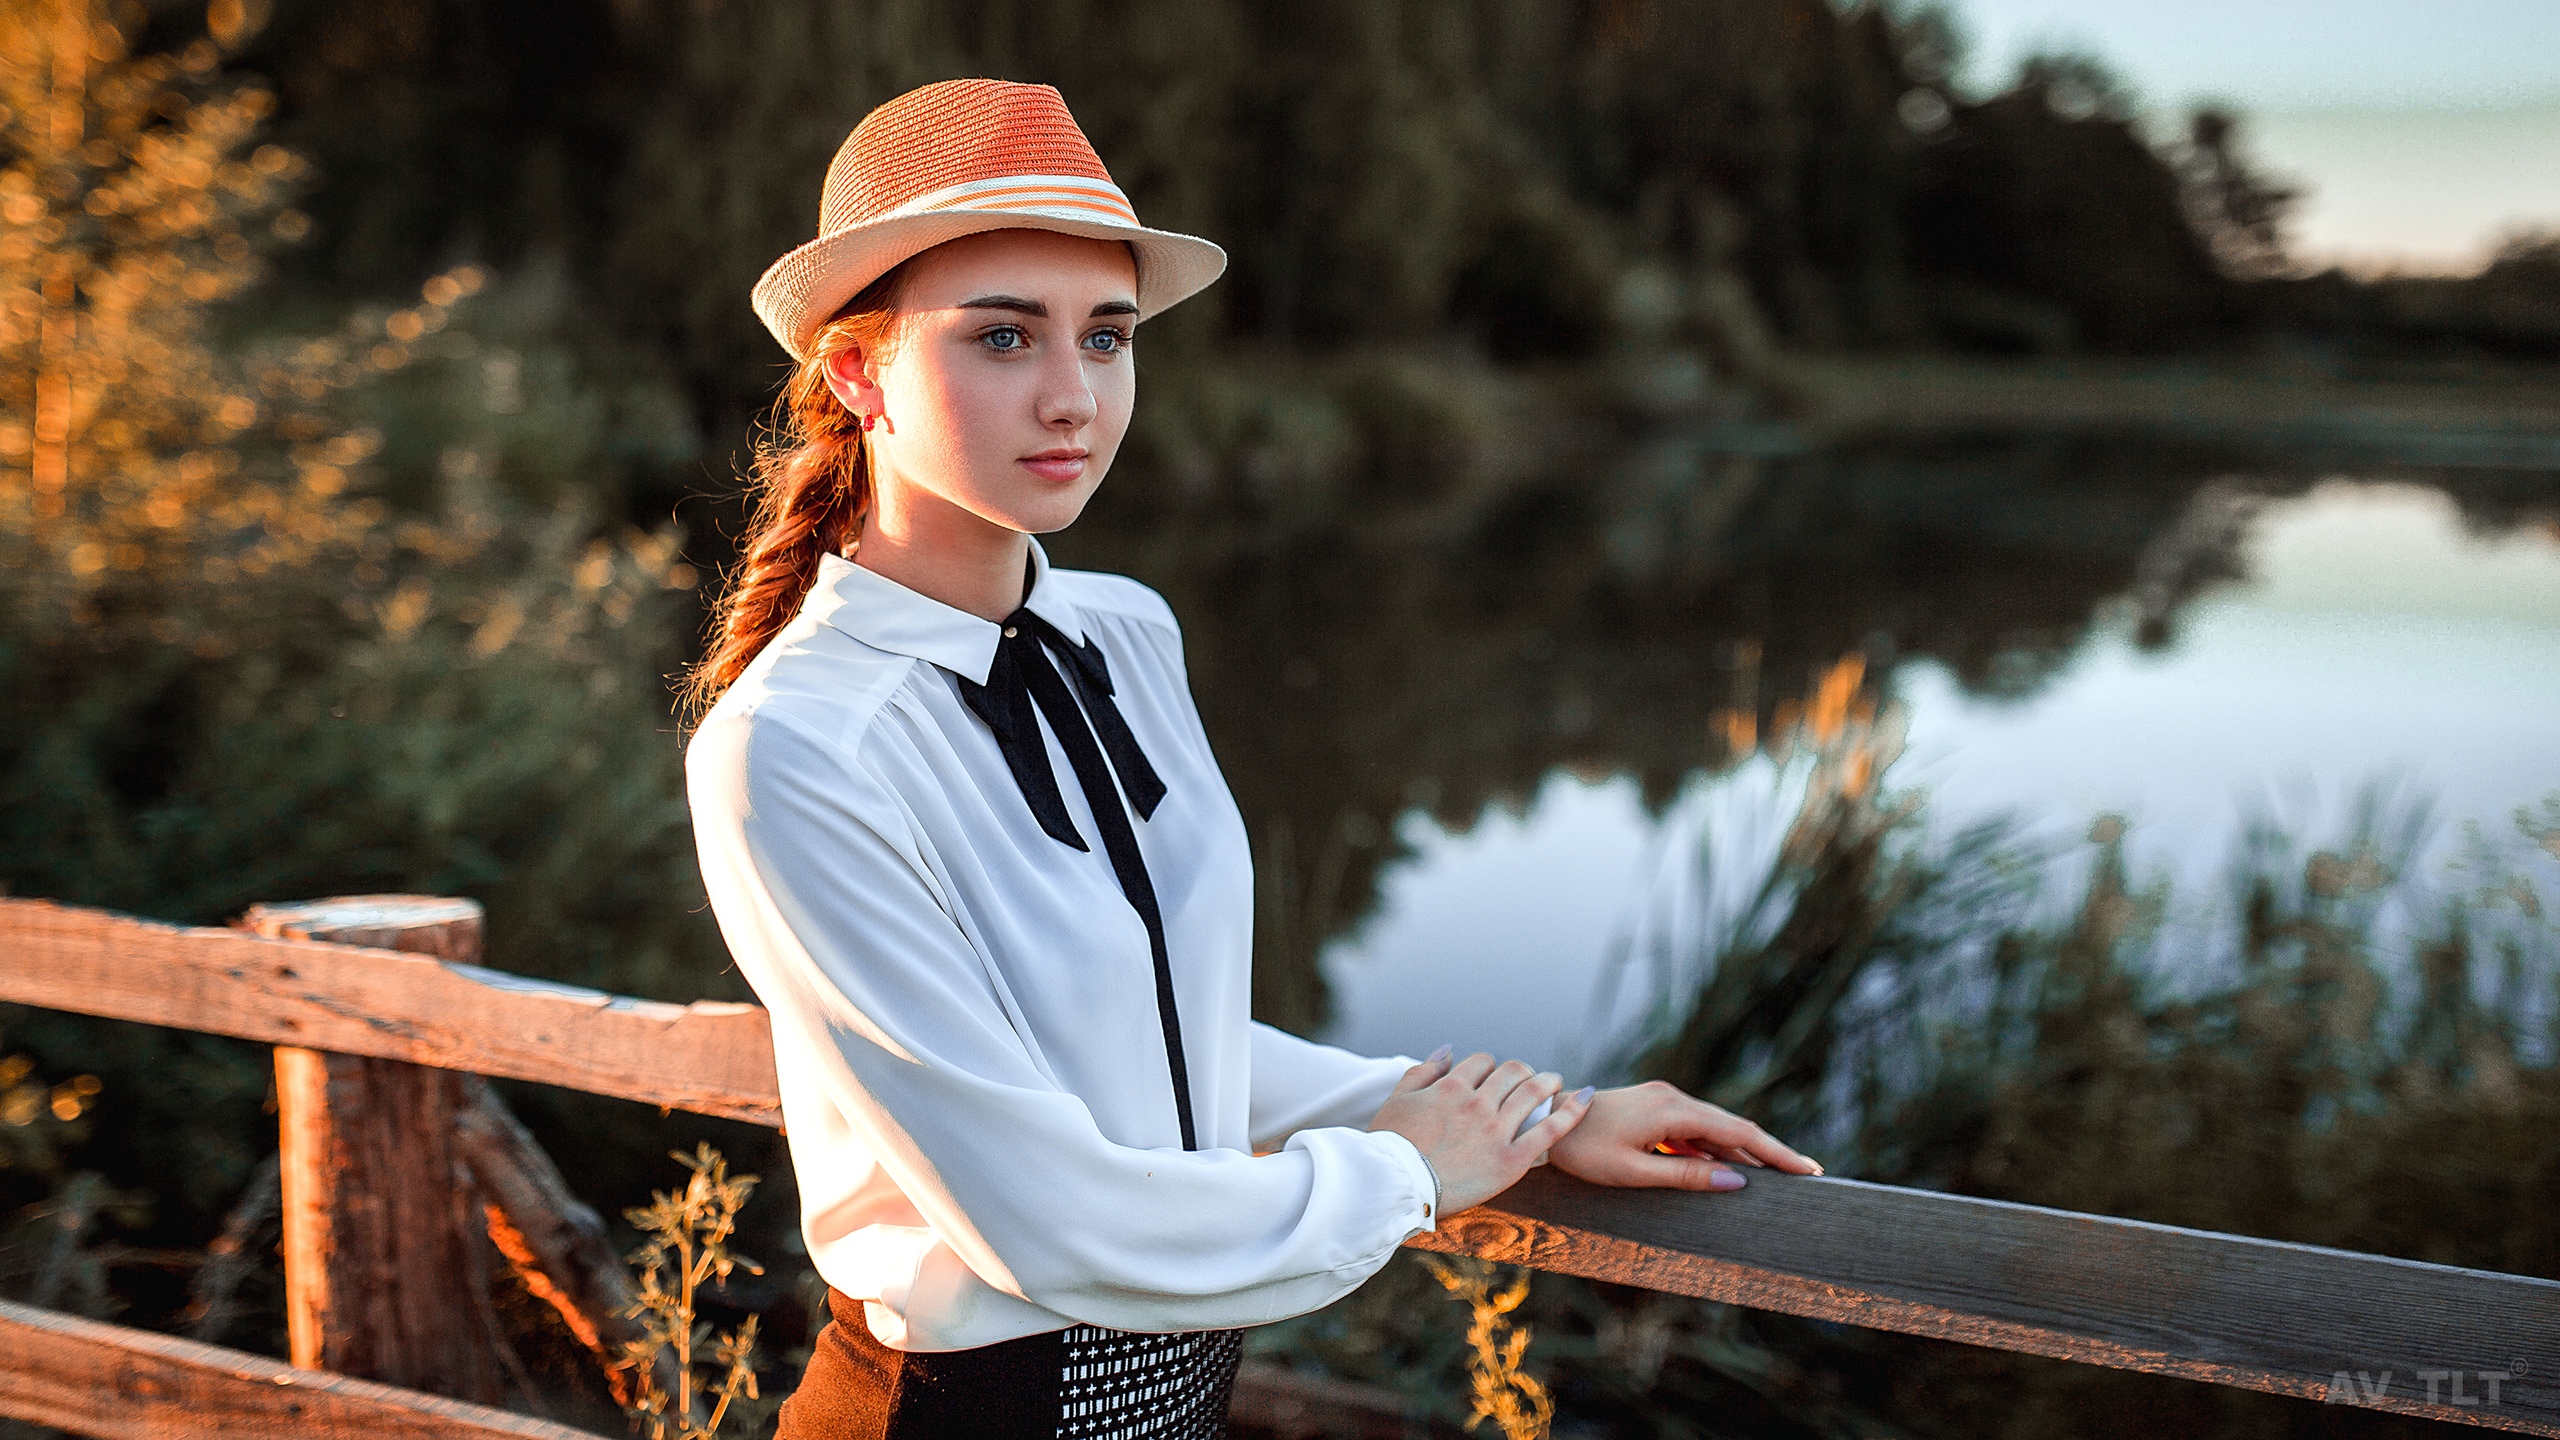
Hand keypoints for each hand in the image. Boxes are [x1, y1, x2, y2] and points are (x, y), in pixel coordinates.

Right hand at [1367, 1048, 1592, 1215]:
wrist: (1394, 1188)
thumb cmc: (1390, 1147)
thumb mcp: (1398, 1100)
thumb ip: (1423, 1071)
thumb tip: (1448, 1049)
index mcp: (1451, 1088)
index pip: (1481, 1062)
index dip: (1488, 1067)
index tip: (1489, 1079)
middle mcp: (1477, 1103)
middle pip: (1511, 1072)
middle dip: (1521, 1071)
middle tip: (1528, 1078)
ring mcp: (1496, 1131)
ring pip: (1533, 1093)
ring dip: (1547, 1081)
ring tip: (1555, 1082)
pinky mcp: (1511, 1161)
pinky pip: (1550, 1130)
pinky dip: (1572, 1111)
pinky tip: (1587, 1097)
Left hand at [1547, 1080, 1822, 1191]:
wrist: (1544, 1121)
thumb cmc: (1583, 1150)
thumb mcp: (1635, 1172)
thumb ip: (1687, 1176)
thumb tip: (1737, 1181)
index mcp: (1673, 1110)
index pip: (1739, 1134)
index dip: (1776, 1154)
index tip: (1807, 1171)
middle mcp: (1674, 1097)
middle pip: (1733, 1128)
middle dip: (1769, 1152)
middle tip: (1805, 1175)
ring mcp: (1664, 1099)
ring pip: (1714, 1129)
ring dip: (1742, 1152)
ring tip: (1775, 1177)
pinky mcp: (1654, 1106)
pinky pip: (1694, 1129)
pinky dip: (1715, 1149)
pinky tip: (1729, 1168)